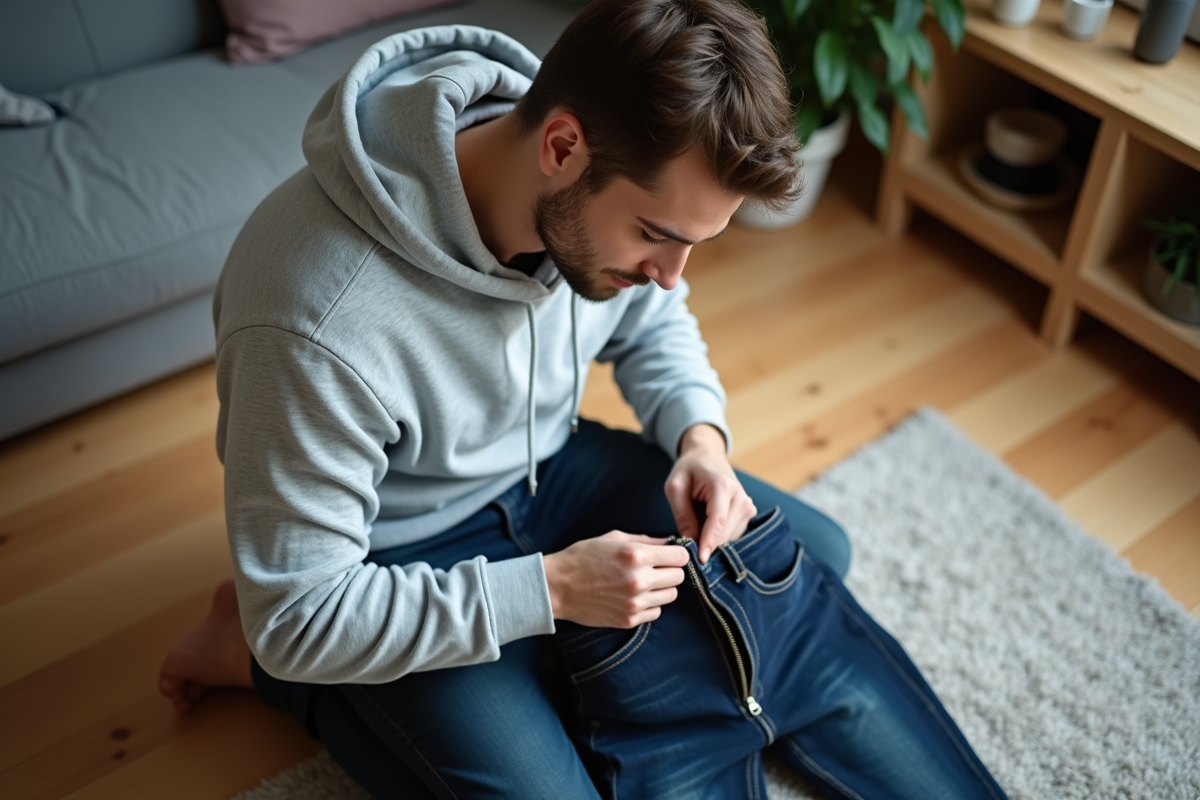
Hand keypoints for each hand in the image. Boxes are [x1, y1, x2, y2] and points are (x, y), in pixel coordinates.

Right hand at [543, 532, 688, 627]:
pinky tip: (635, 596)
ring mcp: (635, 603)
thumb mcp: (613, 539)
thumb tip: (669, 542)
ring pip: (671, 595)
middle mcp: (639, 580)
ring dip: (662, 588)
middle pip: (679, 577)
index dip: (677, 554)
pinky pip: (656, 612)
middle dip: (671, 570)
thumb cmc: (583, 558)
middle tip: (657, 568)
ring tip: (645, 582)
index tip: (670, 555)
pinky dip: (651, 604)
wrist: (557, 587)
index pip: (680, 557)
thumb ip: (645, 540)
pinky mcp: (629, 620)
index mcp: (636, 555)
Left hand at [665, 424, 755, 563]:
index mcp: (723, 487)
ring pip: (730, 537)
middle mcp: (741, 498)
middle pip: (726, 533)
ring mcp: (748, 506)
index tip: (700, 561)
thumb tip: (690, 543)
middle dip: (708, 545)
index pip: (718, 522)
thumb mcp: (675, 488)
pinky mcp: (748, 513)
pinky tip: (705, 530)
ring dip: (713, 542)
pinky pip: (733, 535)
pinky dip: (719, 537)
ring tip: (694, 530)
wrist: (707, 455)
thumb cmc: (689, 469)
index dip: (709, 543)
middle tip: (686, 550)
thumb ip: (682, 515)